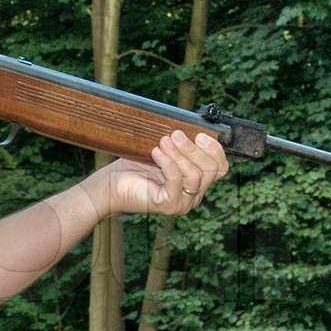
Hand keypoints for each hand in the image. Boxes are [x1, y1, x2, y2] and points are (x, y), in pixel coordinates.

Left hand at [96, 130, 228, 216]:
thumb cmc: (134, 166)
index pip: (220, 167)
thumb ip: (180, 142)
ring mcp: (182, 202)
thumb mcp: (163, 150)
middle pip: (211, 170)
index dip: (215, 150)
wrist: (110, 185)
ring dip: (180, 154)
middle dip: (194, 149)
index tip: (200, 134)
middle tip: (176, 134)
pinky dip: (168, 163)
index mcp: (196, 181)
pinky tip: (156, 152)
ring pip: (195, 175)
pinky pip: (177, 181)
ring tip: (163, 141)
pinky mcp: (169, 205)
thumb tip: (190, 125)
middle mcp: (193, 195)